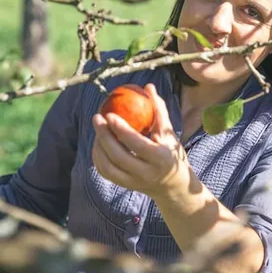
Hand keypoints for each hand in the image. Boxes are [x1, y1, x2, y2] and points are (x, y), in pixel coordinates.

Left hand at [92, 83, 190, 199]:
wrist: (172, 185)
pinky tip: (98, 142)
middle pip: (118, 156)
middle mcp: (146, 173)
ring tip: (98, 128)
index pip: (137, 144)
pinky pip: (105, 172)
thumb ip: (159, 110)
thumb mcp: (169, 133)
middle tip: (97, 117)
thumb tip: (148, 86)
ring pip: (108, 166)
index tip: (109, 114)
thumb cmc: (171, 152)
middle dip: (104, 136)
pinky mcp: (125, 186)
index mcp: (160, 158)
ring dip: (99, 146)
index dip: (121, 130)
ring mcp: (134, 182)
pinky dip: (98, 157)